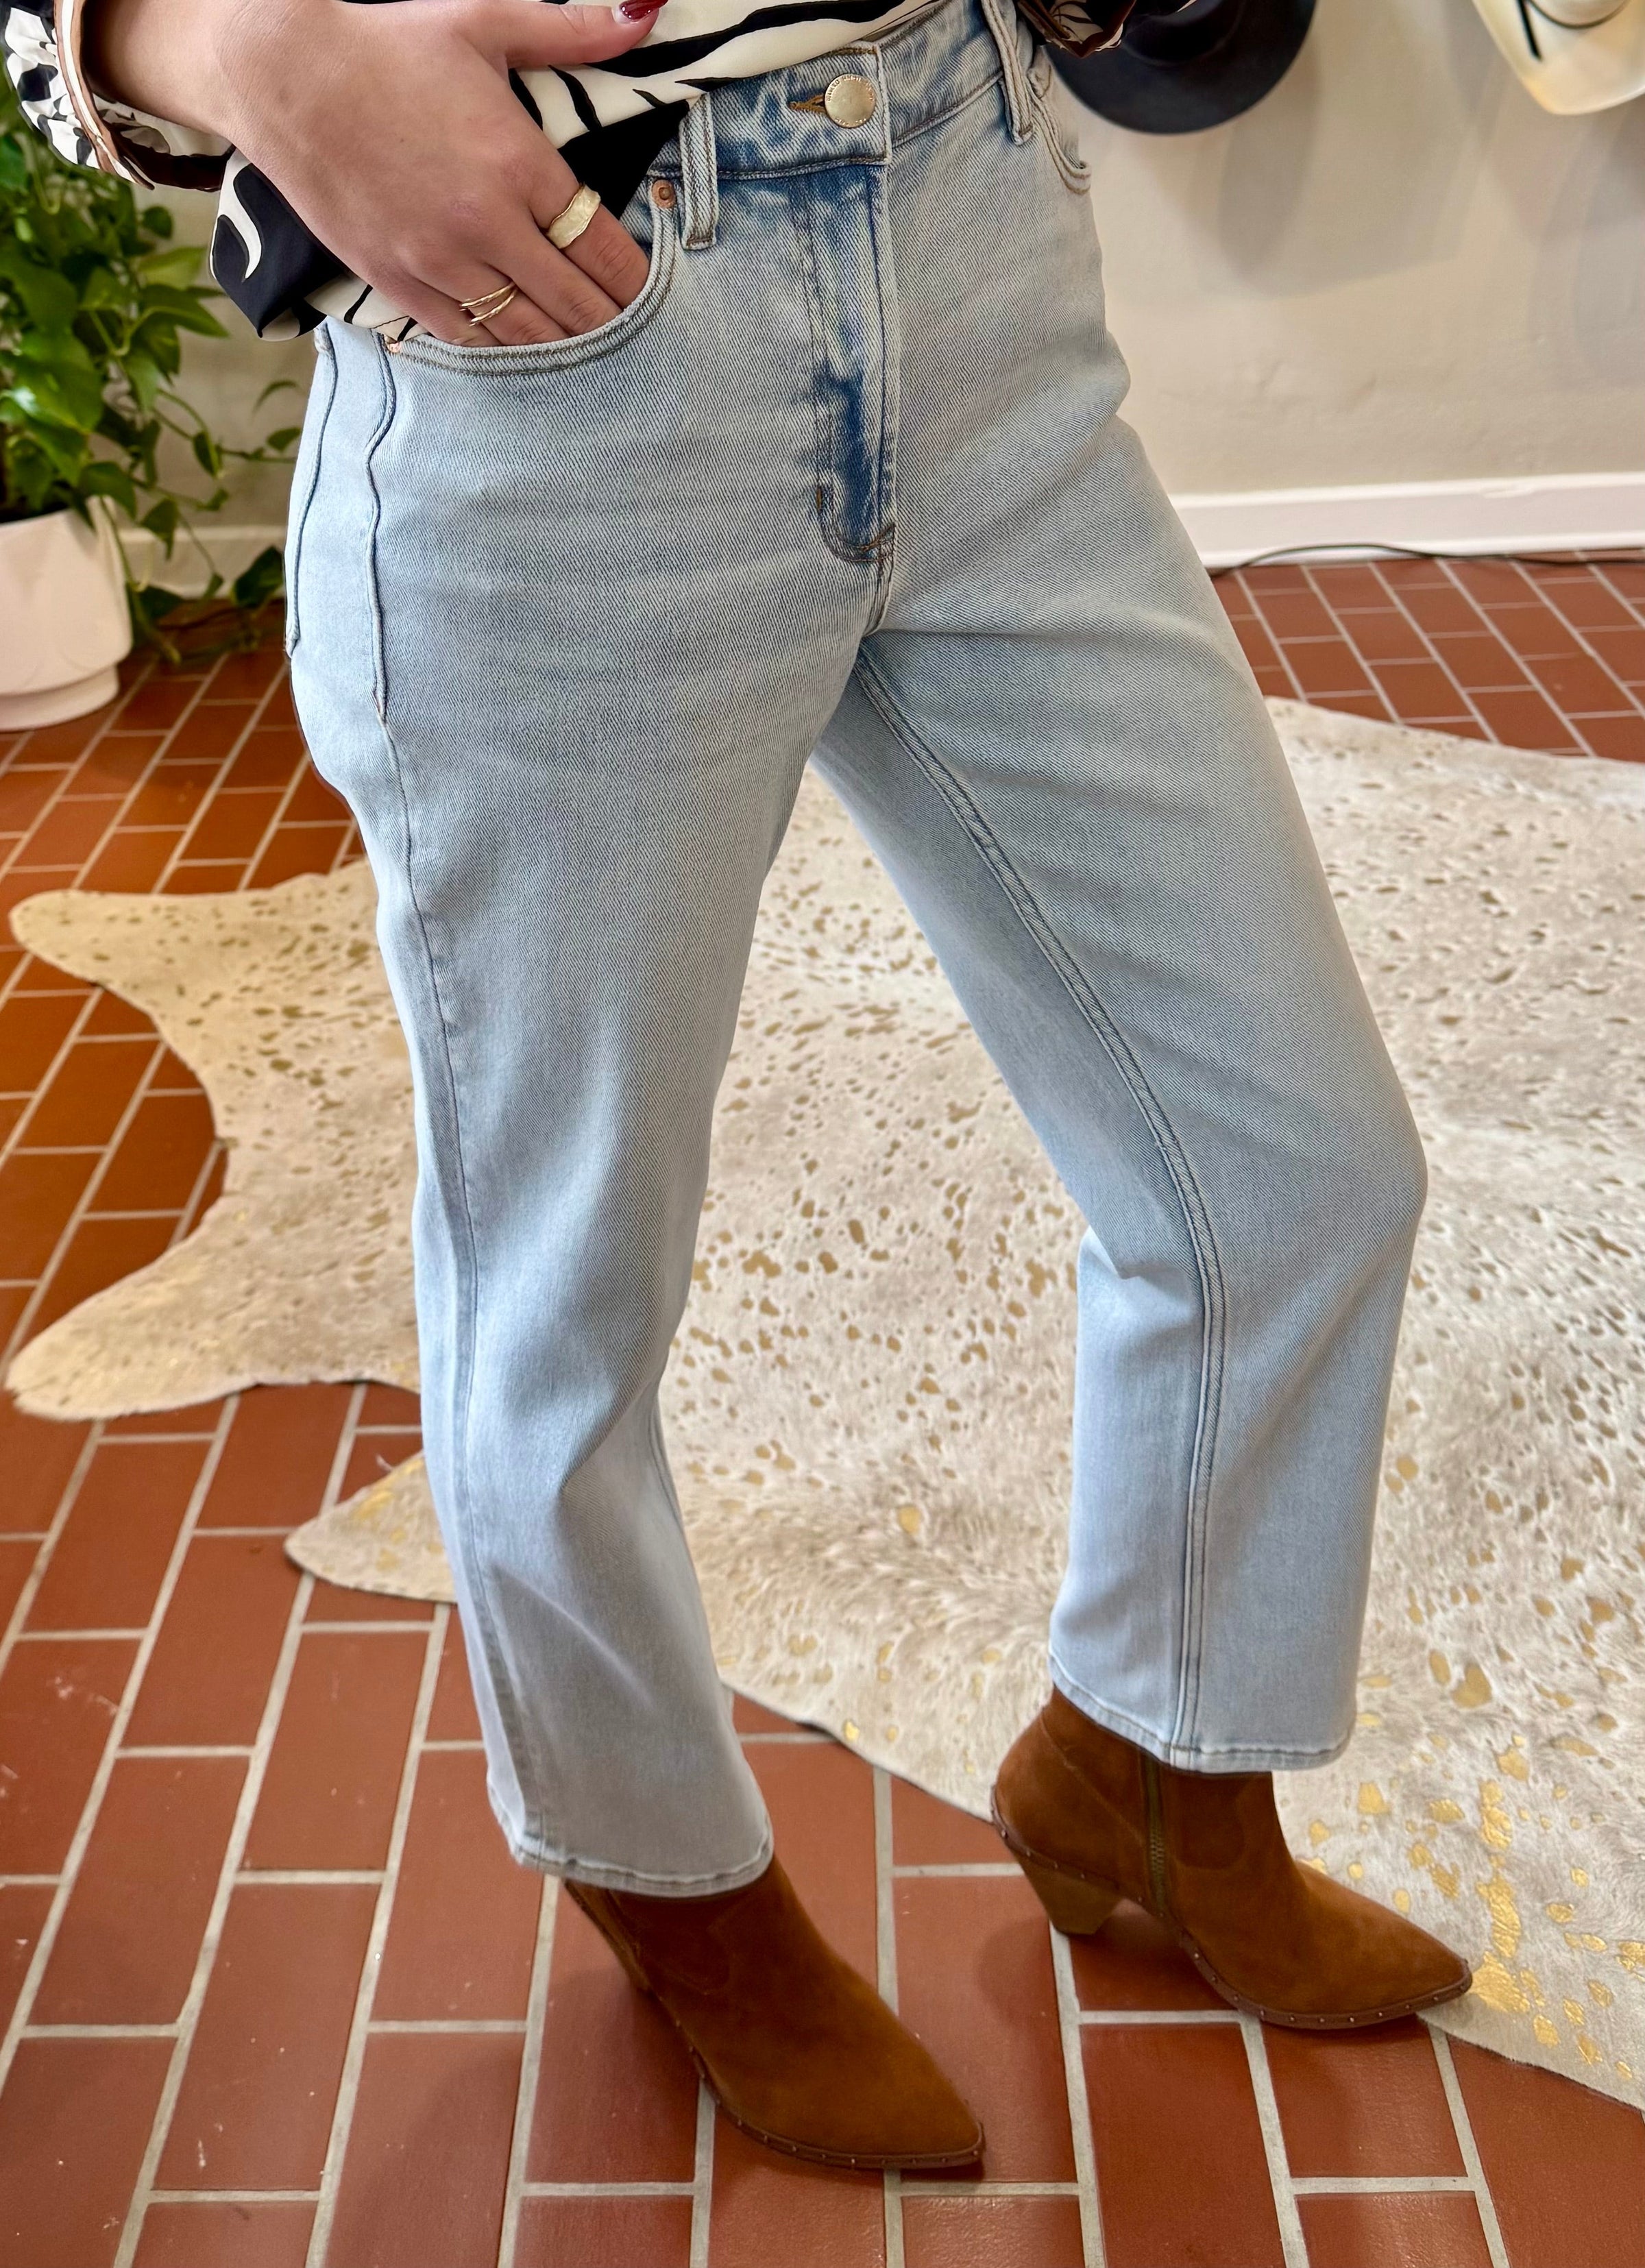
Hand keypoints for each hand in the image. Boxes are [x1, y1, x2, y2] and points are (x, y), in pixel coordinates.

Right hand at [89, 0, 669, 341]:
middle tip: (633, 332)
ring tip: (589, 347)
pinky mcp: (398, 285)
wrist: (282, 73)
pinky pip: (469, 341)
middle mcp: (485, 224)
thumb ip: (572, 31)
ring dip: (564, 345)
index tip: (651, 291)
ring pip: (527, 334)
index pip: (603, 247)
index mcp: (518, 163)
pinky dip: (504, 348)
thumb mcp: (484, 23)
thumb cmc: (387, 46)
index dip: (637, 279)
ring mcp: (439, 263)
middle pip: (575, 304)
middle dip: (612, 322)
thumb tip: (643, 13)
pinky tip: (525, 345)